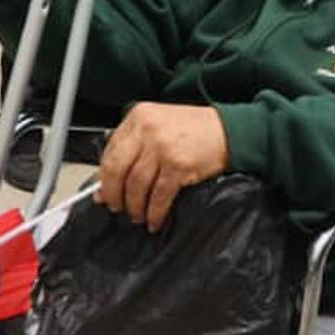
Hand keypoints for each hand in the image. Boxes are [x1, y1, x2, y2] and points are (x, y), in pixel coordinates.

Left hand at [97, 103, 229, 231]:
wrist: (231, 131)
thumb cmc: (196, 129)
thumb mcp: (159, 125)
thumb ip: (133, 148)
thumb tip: (105, 184)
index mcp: (138, 116)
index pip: (109, 152)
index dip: (104, 178)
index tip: (103, 192)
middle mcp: (148, 129)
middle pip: (116, 170)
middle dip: (114, 195)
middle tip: (117, 208)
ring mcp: (163, 147)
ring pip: (136, 186)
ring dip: (135, 207)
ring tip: (138, 215)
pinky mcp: (179, 165)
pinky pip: (158, 196)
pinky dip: (154, 212)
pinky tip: (155, 218)